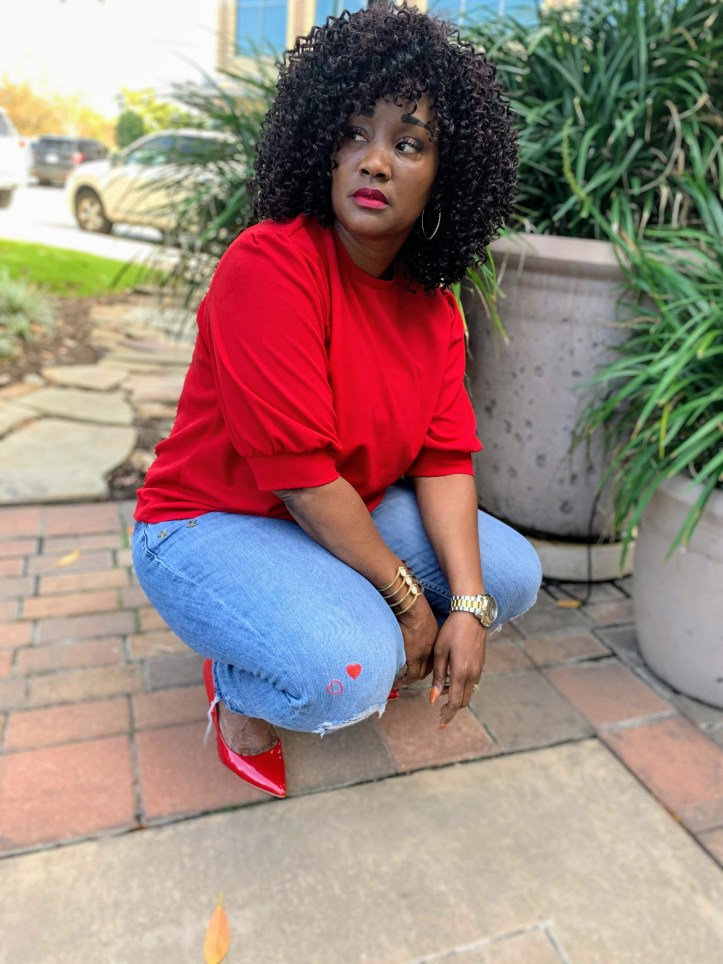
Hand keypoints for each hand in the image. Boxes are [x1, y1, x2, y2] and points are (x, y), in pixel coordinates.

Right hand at [395, 595, 438, 684]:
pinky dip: (404, 681)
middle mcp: (431, 649)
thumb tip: (410, 630)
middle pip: (428, 667)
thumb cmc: (413, 607)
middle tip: (409, 677)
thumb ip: (419, 628)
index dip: (426, 664)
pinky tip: (397, 683)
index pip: (432, 657)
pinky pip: (410, 675)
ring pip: (419, 673)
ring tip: (401, 683)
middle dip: (419, 674)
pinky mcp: (412, 657)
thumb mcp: (422, 618)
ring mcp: (422, 654)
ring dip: (410, 680)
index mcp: (434, 639)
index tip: (418, 668)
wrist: (412, 607)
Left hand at [430, 612, 486, 726]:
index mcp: (461, 673)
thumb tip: (434, 698)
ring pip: (469, 693)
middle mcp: (473, 674)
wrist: (472, 614)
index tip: (440, 724)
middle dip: (452, 710)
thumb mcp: (440, 652)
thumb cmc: (452, 631)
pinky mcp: (480, 664)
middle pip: (463, 701)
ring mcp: (479, 669)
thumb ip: (438, 677)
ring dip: (457, 698)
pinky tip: (451, 681)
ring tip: (442, 696)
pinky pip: (472, 683)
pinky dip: (462, 688)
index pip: (454, 703)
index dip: (447, 715)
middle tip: (439, 713)